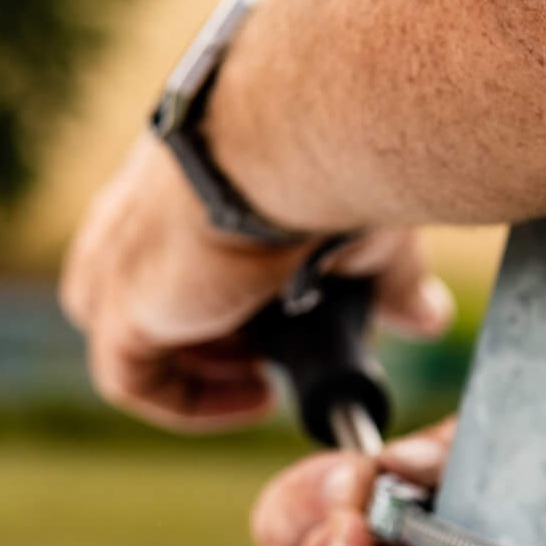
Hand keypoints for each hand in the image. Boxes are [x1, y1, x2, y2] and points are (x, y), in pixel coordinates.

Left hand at [59, 135, 451, 429]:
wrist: (303, 143)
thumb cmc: (338, 161)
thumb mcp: (365, 229)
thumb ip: (385, 278)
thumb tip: (425, 316)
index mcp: (187, 176)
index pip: (180, 249)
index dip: (232, 298)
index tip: (292, 319)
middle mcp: (138, 210)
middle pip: (144, 292)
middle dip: (210, 337)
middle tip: (275, 356)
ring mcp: (120, 257)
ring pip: (126, 334)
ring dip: (196, 369)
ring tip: (265, 381)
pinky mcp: (121, 304)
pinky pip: (131, 380)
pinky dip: (188, 402)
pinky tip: (259, 395)